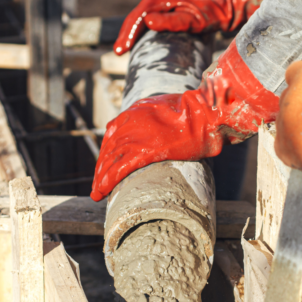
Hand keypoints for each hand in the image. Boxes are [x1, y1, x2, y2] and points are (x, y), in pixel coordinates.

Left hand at [91, 92, 220, 200]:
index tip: (105, 165)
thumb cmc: (192, 112)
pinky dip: (108, 181)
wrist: (204, 113)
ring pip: (110, 161)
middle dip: (101, 169)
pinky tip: (103, 191)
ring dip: (101, 179)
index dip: (107, 153)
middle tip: (98, 184)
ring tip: (97, 193)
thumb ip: (150, 118)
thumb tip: (149, 130)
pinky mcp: (145, 152)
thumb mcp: (163, 107)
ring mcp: (136, 138)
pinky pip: (120, 168)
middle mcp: (129, 124)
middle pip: (108, 150)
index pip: (112, 136)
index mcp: (132, 113)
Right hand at [113, 0, 264, 54]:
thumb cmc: (210, 15)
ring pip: (140, 15)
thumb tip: (147, 21)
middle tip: (118, 52)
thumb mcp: (193, 20)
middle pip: (136, 15)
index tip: (121, 49)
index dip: (129, 33)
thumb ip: (171, 21)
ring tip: (122, 48)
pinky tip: (135, 39)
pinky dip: (139, 28)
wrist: (223, 4)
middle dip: (126, 34)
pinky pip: (147, 16)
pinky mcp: (165, 4)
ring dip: (130, 31)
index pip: (139, 15)